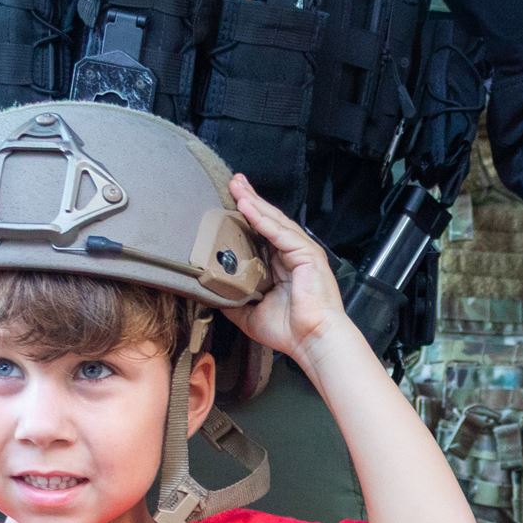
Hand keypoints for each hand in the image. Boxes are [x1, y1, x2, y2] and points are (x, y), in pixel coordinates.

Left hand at [221, 173, 352, 362]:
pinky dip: (262, 219)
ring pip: (273, 221)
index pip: (260, 233)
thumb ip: (233, 300)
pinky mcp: (307, 254)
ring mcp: (301, 252)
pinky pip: (280, 232)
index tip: (229, 201)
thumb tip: (210, 292)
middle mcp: (291, 254)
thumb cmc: (288, 331)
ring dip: (253, 202)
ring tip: (236, 186)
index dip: (245, 216)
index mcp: (280, 266)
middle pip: (267, 220)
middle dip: (249, 199)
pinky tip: (246, 206)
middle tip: (232, 181)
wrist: (312, 341)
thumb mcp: (249, 314)